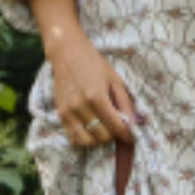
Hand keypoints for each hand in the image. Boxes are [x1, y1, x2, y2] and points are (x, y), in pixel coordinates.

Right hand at [48, 31, 138, 147]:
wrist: (67, 53)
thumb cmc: (94, 63)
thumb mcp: (114, 79)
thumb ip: (125, 102)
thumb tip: (134, 122)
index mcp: (96, 96)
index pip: (115, 126)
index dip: (126, 135)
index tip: (131, 137)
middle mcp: (80, 106)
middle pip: (101, 136)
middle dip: (113, 136)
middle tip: (117, 128)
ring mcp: (68, 111)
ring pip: (86, 141)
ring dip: (98, 140)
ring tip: (104, 130)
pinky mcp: (60, 114)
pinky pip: (72, 137)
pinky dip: (84, 139)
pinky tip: (90, 130)